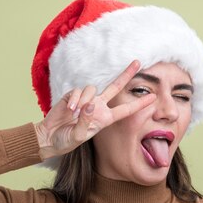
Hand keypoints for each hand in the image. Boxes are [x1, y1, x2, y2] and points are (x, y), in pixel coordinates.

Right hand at [33, 60, 156, 159]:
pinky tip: (68, 111)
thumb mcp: (78, 137)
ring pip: (92, 89)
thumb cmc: (66, 140)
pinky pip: (77, 91)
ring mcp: (86, 100)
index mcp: (105, 119)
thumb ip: (86, 122)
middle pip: (115, 87)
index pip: (126, 109)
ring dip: (83, 100)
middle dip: (126, 74)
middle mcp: (98, 106)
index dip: (139, 104)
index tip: (153, 97)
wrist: (49, 137)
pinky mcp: (72, 96)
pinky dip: (73, 100)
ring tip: (74, 113)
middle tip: (138, 62)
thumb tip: (90, 104)